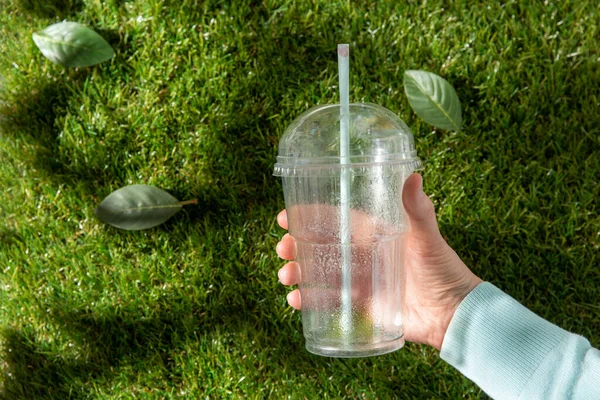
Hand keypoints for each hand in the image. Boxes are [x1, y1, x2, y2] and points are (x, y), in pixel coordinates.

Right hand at [276, 173, 481, 349]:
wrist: (452, 313)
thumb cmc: (443, 269)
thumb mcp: (427, 237)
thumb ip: (418, 209)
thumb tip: (414, 174)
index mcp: (375, 233)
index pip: (336, 219)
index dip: (310, 216)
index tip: (286, 215)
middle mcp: (364, 254)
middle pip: (322, 245)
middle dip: (298, 245)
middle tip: (283, 247)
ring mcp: (360, 279)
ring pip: (321, 272)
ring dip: (299, 272)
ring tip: (285, 275)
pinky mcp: (362, 303)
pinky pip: (330, 300)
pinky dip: (311, 300)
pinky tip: (296, 300)